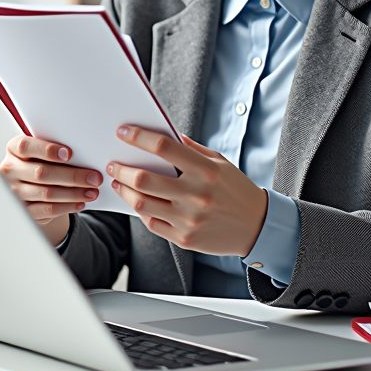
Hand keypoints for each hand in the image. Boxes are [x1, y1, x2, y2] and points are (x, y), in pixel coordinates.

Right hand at [0, 136, 102, 245]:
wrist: (29, 186)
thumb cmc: (39, 162)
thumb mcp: (41, 152)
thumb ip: (55, 150)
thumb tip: (85, 155)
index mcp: (13, 148)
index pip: (26, 146)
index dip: (47, 150)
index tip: (69, 154)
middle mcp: (10, 170)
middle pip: (41, 172)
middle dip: (72, 175)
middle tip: (94, 177)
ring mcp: (15, 191)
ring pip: (47, 193)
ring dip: (74, 193)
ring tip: (92, 191)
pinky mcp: (24, 210)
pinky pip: (48, 209)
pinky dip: (67, 206)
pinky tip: (81, 202)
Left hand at [107, 126, 267, 256]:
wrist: (257, 226)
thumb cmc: (236, 189)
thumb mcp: (219, 162)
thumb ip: (191, 149)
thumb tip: (164, 135)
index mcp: (205, 170)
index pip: (164, 148)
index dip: (139, 137)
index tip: (123, 132)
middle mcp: (196, 195)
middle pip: (144, 178)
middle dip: (121, 168)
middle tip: (113, 163)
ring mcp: (189, 219)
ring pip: (141, 203)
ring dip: (124, 190)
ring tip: (118, 181)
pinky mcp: (184, 238)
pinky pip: (151, 223)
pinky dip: (140, 210)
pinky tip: (137, 200)